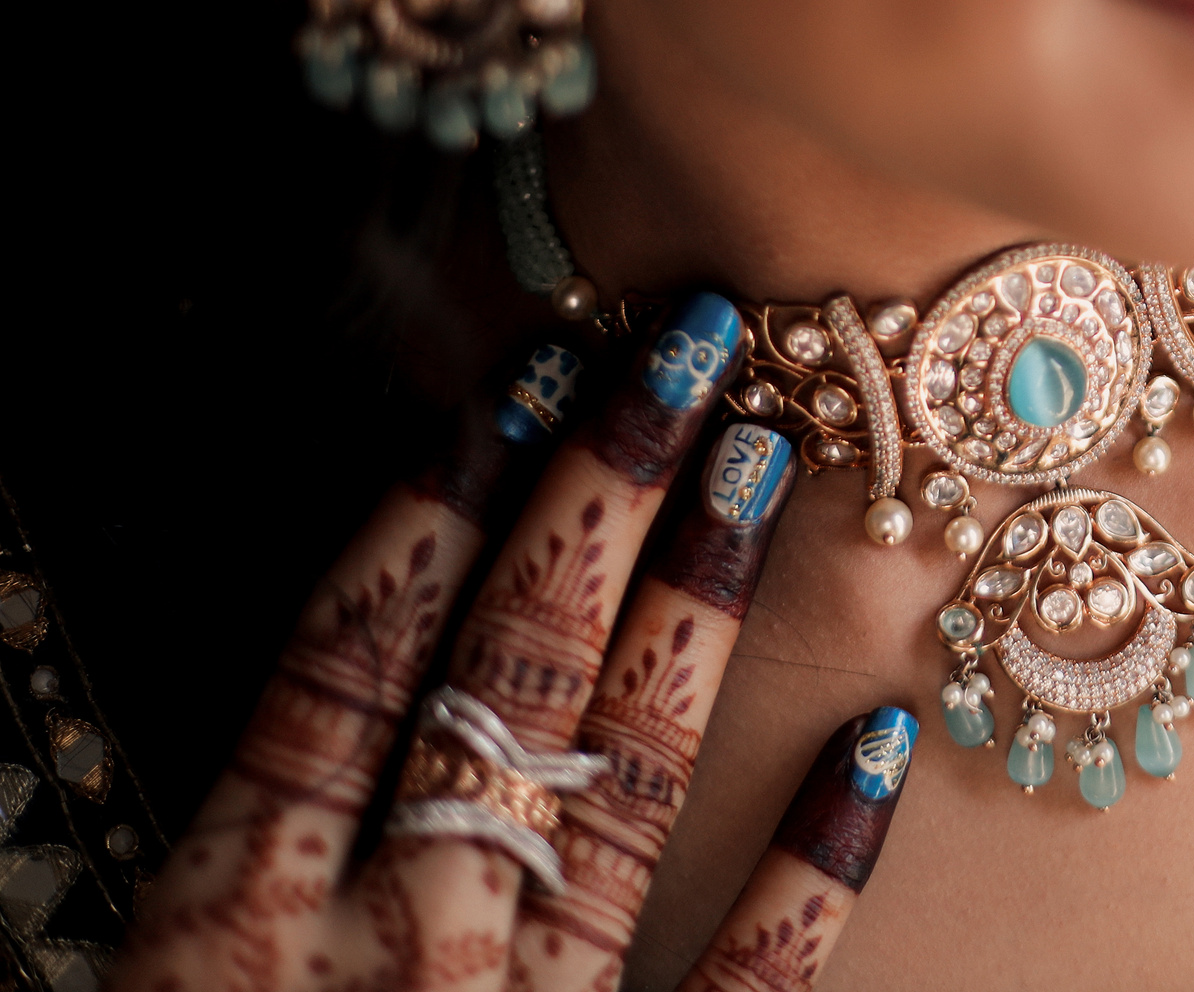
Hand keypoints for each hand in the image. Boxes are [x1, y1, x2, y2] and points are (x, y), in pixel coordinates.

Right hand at [113, 292, 916, 991]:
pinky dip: (814, 866)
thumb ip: (246, 860)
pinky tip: (875, 744)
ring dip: (695, 611)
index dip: (443, 500)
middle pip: (509, 672)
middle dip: (600, 493)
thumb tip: (347, 683)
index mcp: (236, 925)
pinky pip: (746, 981)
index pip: (351, 659)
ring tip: (761, 459)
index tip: (527, 370)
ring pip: (626, 782)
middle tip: (689, 346)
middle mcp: (395, 947)